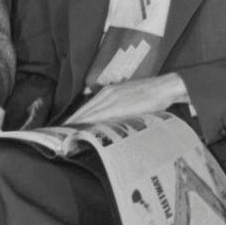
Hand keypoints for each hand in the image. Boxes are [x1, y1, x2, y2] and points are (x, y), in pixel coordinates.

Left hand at [67, 74, 187, 125]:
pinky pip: (99, 116)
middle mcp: (107, 93)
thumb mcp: (130, 98)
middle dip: (72, 123)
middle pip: (84, 111)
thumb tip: (108, 122)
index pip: (87, 107)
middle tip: (60, 136)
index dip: (75, 119)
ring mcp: (112, 98)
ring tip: (66, 137)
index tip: (65, 129)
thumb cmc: (151, 94)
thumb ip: (118, 107)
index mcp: (109, 91)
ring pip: (88, 114)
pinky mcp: (118, 105)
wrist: (165, 87)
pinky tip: (82, 132)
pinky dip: (88, 124)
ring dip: (77, 125)